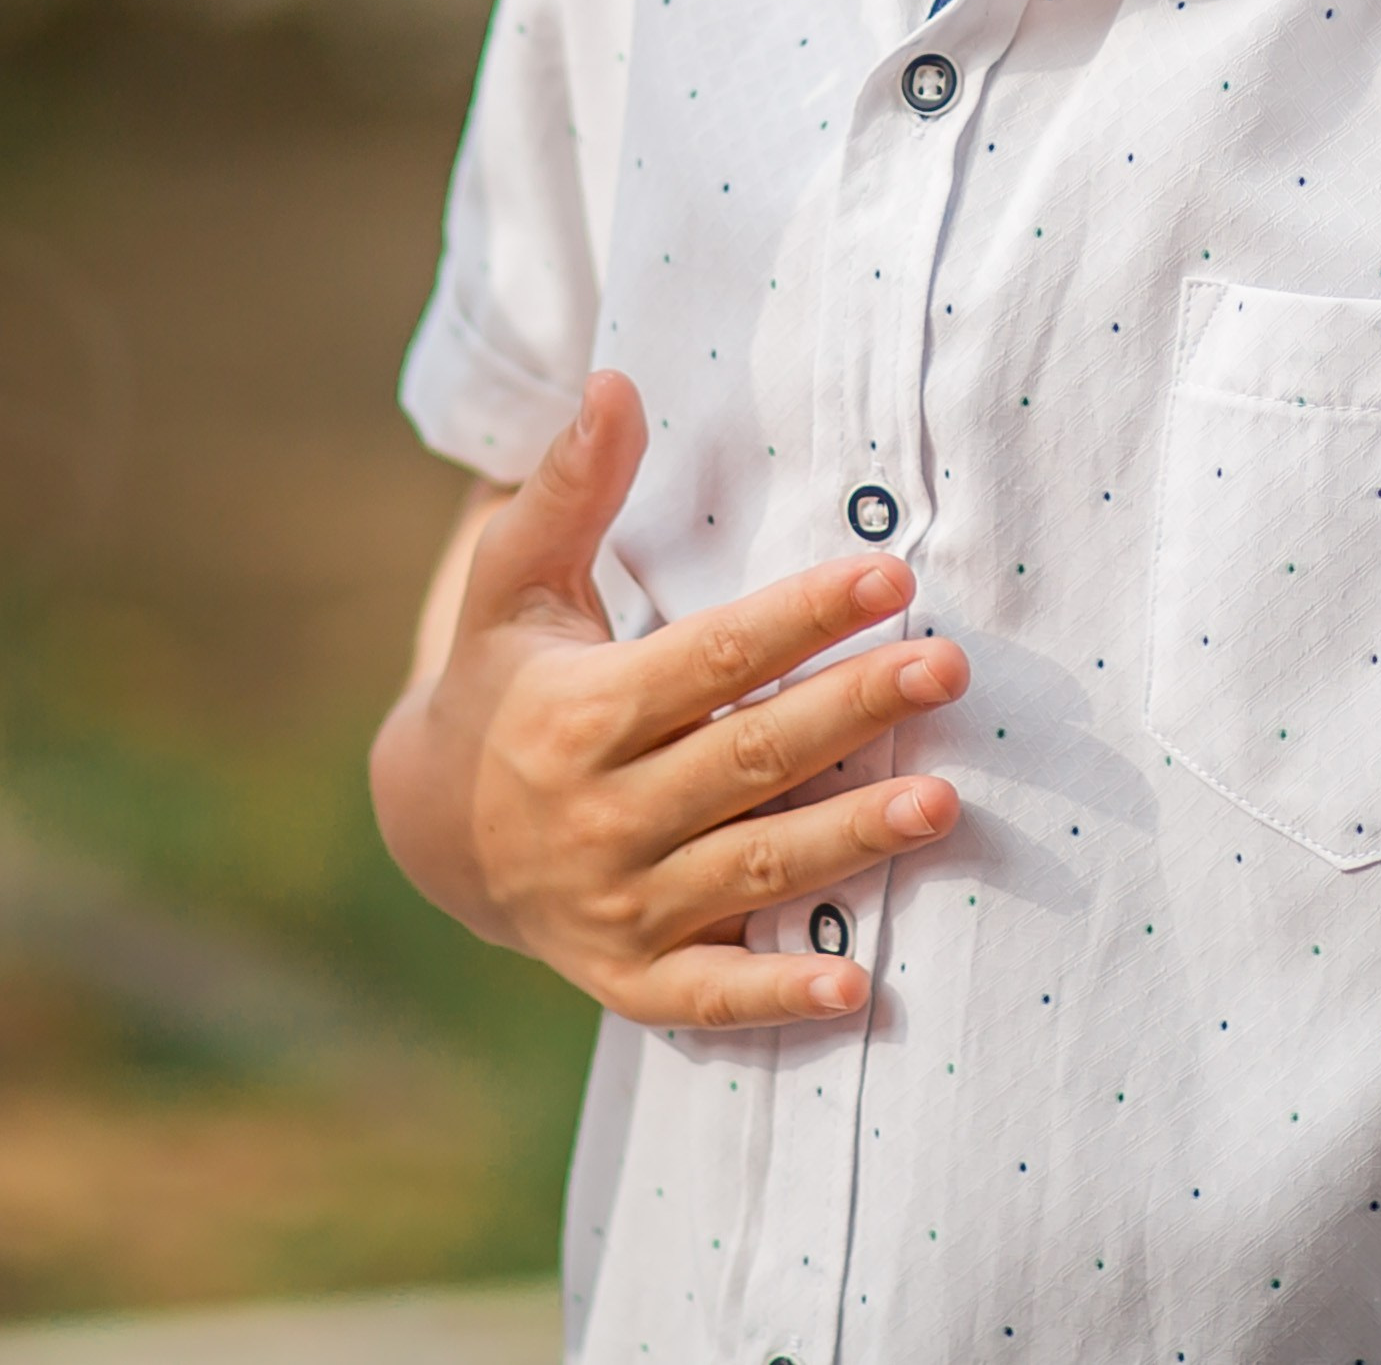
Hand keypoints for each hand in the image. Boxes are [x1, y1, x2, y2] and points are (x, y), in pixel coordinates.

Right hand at [370, 372, 967, 1026]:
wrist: (432, 827)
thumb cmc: (502, 674)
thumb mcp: (515, 579)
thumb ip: (573, 488)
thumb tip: (615, 381)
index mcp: (578, 712)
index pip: (712, 659)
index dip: (801, 618)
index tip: (889, 578)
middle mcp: (599, 814)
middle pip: (748, 758)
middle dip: (853, 712)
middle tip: (948, 670)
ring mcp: (616, 905)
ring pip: (750, 869)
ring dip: (848, 841)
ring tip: (944, 803)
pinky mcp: (630, 978)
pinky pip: (713, 994)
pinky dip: (779, 999)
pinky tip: (860, 990)